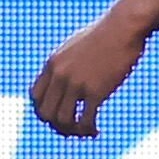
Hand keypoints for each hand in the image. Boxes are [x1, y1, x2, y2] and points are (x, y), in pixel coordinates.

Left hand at [31, 9, 146, 138]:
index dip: (44, 110)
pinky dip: (88, 130)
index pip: (35, 97)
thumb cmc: (104, 34)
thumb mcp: (76, 45)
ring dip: (73, 131)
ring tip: (85, 131)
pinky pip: (84, 120)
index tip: (59, 114)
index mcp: (53, 63)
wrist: (123, 27)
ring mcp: (76, 83)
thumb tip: (64, 78)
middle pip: (45, 113)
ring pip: (62, 121)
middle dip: (57, 125)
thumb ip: (66, 62)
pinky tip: (95, 130)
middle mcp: (60, 75)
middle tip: (72, 127)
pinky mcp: (95, 91)